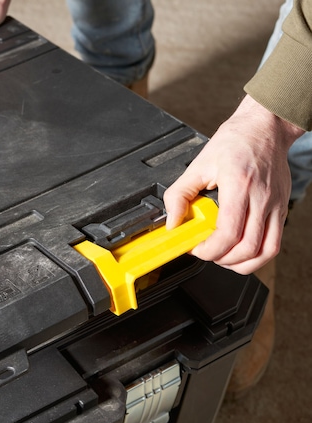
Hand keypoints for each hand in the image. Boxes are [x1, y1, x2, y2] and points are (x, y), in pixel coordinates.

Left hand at [164, 95, 303, 274]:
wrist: (265, 127)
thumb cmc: (234, 142)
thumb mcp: (198, 165)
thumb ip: (179, 194)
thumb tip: (172, 222)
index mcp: (239, 186)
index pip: (228, 233)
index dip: (209, 250)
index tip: (196, 248)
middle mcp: (261, 198)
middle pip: (247, 248)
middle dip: (222, 259)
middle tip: (206, 252)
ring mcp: (275, 205)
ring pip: (265, 251)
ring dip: (241, 263)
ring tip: (223, 256)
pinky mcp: (282, 209)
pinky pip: (274, 243)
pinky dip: (257, 256)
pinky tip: (240, 251)